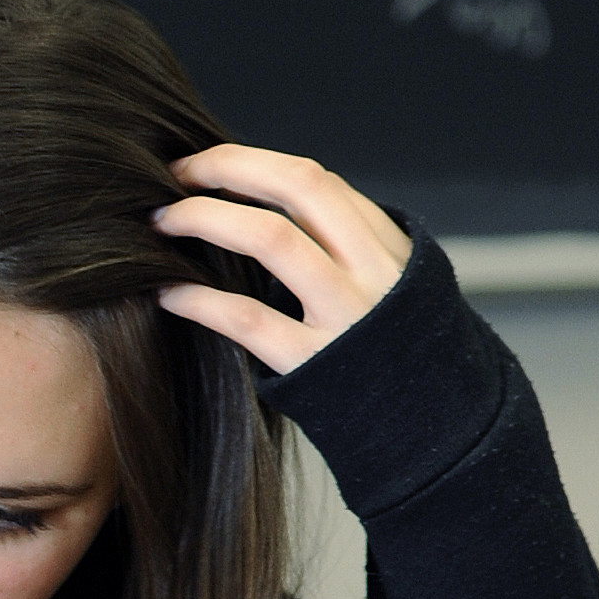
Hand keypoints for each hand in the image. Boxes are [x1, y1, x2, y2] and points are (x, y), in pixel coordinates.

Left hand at [152, 145, 411, 378]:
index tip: (205, 165)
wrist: (436, 434)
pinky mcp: (315, 364)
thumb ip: (344, 251)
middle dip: (228, 166)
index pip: (316, 182)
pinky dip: (199, 299)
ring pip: (271, 239)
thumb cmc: (395, 362)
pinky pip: (248, 318)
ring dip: (205, 218)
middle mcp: (374, 270)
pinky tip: (167, 293)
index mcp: (389, 247)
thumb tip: (265, 208)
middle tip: (173, 173)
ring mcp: (346, 316)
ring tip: (161, 223)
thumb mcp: (391, 292)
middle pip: (299, 184)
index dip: (252, 164)